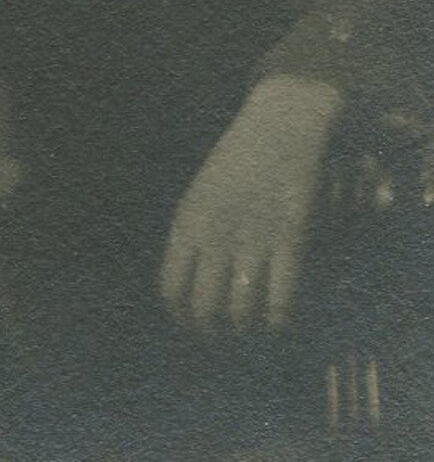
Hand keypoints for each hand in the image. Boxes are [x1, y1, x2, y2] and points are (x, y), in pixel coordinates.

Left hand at [160, 75, 343, 333]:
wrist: (277, 125)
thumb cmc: (237, 163)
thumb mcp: (200, 196)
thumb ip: (193, 238)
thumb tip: (187, 287)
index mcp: (187, 224)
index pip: (171, 290)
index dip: (183, 317)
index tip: (197, 326)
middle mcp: (215, 236)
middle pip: (204, 309)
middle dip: (214, 332)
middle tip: (226, 336)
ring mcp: (252, 239)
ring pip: (241, 313)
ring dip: (247, 330)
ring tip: (253, 327)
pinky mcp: (290, 239)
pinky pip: (281, 301)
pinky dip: (279, 321)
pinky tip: (280, 319)